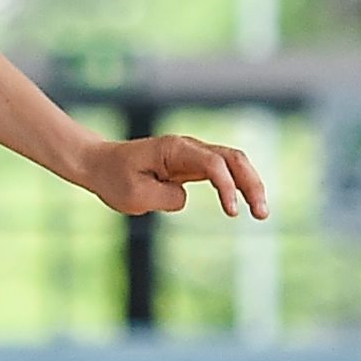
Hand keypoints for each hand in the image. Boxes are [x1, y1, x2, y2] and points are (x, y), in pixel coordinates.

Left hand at [79, 130, 270, 219]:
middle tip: (262, 214)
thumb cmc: (113, 178)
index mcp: (174, 149)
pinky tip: (246, 204)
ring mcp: (192, 154)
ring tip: (262, 213)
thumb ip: (166, 197)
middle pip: (233, 158)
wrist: (99, 164)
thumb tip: (185, 197)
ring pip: (234, 163)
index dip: (227, 186)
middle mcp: (188, 147)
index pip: (213, 163)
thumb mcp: (134, 195)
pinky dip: (239, 186)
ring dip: (251, 185)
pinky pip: (224, 172)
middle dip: (252, 184)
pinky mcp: (192, 165)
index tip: (232, 212)